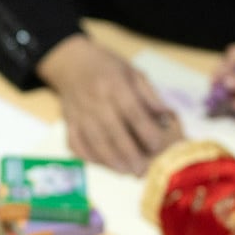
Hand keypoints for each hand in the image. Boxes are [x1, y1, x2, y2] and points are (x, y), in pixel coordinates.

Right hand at [37, 34, 183, 175]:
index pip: (132, 111)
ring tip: (125, 172)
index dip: (145, 130)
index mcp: (115, 84)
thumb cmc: (108, 67)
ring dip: (110, 160)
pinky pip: (75, 143)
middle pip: (112, 130)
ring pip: (93, 140)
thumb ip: (149, 96)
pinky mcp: (68, 121)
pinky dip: (87, 156)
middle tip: (142, 170)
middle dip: (128, 153)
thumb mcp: (132, 72)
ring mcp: (78, 112)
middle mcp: (95, 99)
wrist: (71, 62)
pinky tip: (102, 163)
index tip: (157, 146)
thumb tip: (167, 119)